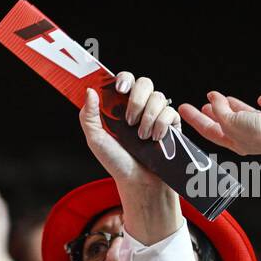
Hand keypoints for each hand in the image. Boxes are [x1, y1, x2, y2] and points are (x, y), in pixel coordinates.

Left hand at [80, 72, 180, 244]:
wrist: (138, 181)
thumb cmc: (116, 162)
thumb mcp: (96, 140)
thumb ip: (88, 116)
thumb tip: (89, 90)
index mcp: (120, 107)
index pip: (125, 81)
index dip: (124, 79)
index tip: (120, 89)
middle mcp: (139, 107)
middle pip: (145, 83)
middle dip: (138, 99)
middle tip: (129, 120)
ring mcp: (156, 114)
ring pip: (159, 97)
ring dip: (148, 117)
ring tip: (141, 137)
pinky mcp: (171, 124)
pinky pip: (171, 112)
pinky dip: (162, 125)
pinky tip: (155, 139)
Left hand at [177, 92, 260, 168]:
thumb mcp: (232, 123)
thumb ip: (220, 111)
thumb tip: (213, 99)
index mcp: (233, 141)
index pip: (208, 129)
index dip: (195, 119)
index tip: (184, 109)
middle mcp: (247, 134)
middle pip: (224, 122)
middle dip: (211, 114)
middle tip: (200, 106)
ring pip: (243, 113)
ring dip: (232, 106)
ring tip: (220, 98)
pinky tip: (260, 98)